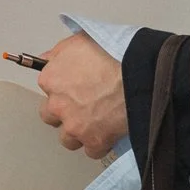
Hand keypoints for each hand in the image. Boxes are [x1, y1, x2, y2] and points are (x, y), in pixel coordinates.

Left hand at [37, 32, 126, 159]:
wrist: (142, 75)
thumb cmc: (117, 53)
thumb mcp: (84, 39)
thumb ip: (61, 52)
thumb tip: (48, 60)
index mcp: (52, 78)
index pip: (47, 86)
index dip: (64, 86)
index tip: (76, 85)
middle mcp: (57, 105)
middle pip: (51, 116)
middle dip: (66, 112)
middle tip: (87, 104)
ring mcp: (74, 126)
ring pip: (68, 138)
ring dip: (80, 131)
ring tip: (100, 121)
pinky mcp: (94, 141)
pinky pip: (92, 150)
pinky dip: (100, 143)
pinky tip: (111, 132)